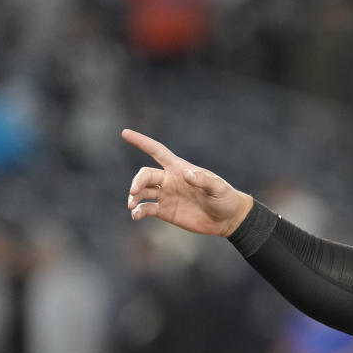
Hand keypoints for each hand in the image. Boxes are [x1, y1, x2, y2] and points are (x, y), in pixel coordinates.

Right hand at [122, 129, 253, 236]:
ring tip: (132, 206)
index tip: (125, 133)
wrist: (226, 219)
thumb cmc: (225, 198)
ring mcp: (166, 196)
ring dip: (134, 197)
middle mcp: (169, 180)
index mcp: (179, 169)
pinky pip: (146, 209)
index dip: (142, 142)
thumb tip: (188, 174)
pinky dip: (138, 212)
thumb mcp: (218, 188)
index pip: (157, 151)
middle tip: (134, 192)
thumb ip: (204, 180)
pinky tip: (136, 216)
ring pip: (142, 192)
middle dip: (137, 181)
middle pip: (145, 175)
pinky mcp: (165, 211)